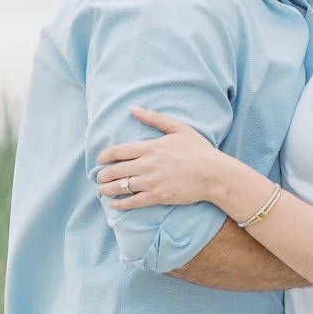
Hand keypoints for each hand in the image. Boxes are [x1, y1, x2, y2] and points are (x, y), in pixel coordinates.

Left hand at [97, 109, 230, 209]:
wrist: (213, 174)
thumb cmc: (199, 150)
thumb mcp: (178, 128)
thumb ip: (154, 118)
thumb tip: (133, 109)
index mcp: (150, 147)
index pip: (117, 151)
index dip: (104, 157)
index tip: (100, 161)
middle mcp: (147, 164)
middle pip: (115, 170)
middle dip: (103, 175)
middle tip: (99, 178)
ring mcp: (151, 182)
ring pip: (121, 187)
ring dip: (107, 189)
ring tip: (102, 190)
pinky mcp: (157, 196)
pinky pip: (133, 202)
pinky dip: (120, 204)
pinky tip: (113, 204)